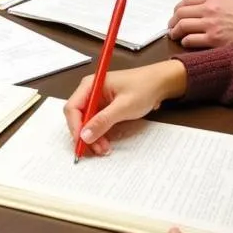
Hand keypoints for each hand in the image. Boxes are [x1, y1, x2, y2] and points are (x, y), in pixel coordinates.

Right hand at [63, 61, 186, 155]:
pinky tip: (105, 142)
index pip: (72, 108)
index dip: (75, 127)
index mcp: (90, 85)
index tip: (82, 142)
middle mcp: (90, 91)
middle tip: (95, 149)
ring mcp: (97, 100)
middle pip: (77, 116)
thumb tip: (85, 135)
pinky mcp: (104, 107)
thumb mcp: (124, 106)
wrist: (160, 84)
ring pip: (86, 122)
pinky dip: (99, 134)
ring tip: (103, 148)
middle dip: (84, 134)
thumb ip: (103, 121)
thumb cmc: (144, 88)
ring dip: (92, 137)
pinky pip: (96, 123)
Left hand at [168, 0, 232, 49]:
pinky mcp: (214, 40)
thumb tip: (197, 10)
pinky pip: (191, 40)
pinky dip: (185, 42)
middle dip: (172, 21)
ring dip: (175, 32)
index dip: (177, 8)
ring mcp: (210, 26)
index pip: (185, 1)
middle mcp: (208, 10)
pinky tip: (186, 42)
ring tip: (174, 35)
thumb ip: (211, 2)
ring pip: (183, 27)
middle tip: (171, 26)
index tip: (176, 14)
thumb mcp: (228, 0)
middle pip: (181, 13)